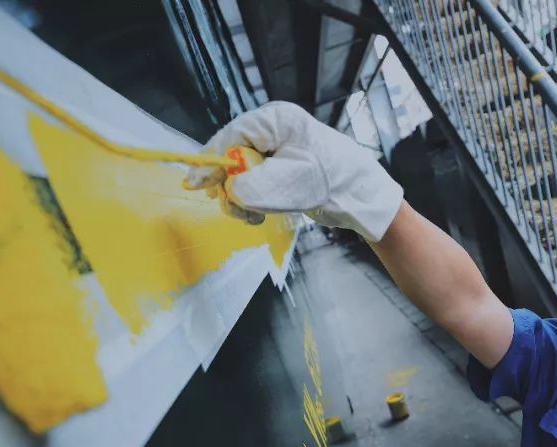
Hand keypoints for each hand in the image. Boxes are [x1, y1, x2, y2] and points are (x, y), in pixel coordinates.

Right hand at [183, 101, 403, 241]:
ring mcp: (276, 148)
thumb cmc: (329, 181)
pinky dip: (250, 200)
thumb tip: (227, 190)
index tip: (195, 186)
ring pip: (239, 173)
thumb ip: (251, 186)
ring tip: (252, 216)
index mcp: (275, 120)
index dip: (210, 162)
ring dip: (239, 197)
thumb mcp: (287, 184)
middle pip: (231, 156)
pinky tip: (259, 215)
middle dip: (227, 185)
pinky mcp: (279, 167)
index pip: (230, 137)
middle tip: (234, 208)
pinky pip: (252, 182)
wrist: (361, 195)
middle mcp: (272, 129)